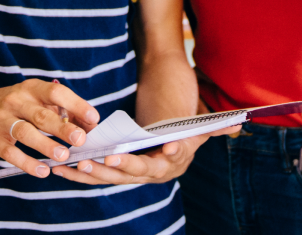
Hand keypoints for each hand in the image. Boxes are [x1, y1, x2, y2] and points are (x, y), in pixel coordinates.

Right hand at [0, 79, 99, 177]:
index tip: (93, 118)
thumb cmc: (20, 106)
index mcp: (31, 88)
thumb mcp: (38, 100)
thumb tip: (91, 127)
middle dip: (62, 128)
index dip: (76, 104)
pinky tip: (44, 171)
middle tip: (80, 140)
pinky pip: (11, 153)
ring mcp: (2, 120)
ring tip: (64, 156)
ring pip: (26, 133)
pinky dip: (28, 163)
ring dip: (46, 145)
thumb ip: (64, 111)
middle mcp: (16, 101)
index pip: (56, 93)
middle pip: (41, 115)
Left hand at [51, 124, 240, 185]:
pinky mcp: (113, 175)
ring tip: (77, 163)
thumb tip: (239, 124)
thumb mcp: (198, 129)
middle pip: (138, 172)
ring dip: (93, 172)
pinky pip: (96, 177)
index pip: (174, 157)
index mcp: (174, 162)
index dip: (172, 152)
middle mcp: (154, 173)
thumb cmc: (181, 134)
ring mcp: (132, 177)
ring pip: (112, 178)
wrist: (166, 146)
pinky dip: (80, 173)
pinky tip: (62, 168)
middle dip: (123, 166)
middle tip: (109, 158)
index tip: (169, 147)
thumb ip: (215, 127)